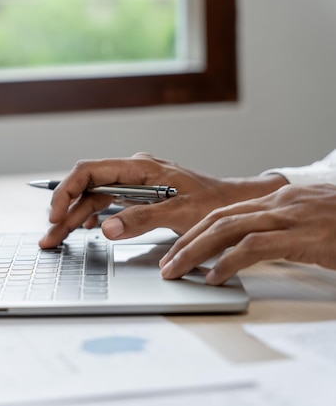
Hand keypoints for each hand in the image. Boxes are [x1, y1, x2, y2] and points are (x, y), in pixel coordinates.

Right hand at [39, 153, 286, 247]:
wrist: (236, 205)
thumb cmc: (214, 205)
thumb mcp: (180, 213)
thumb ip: (142, 218)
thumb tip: (107, 228)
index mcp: (139, 167)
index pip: (90, 171)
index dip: (67, 190)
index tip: (57, 214)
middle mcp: (132, 173)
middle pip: (87, 188)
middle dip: (65, 211)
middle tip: (49, 236)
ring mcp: (135, 185)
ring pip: (94, 198)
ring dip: (75, 218)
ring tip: (57, 238)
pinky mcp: (138, 198)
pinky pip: (107, 205)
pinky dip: (92, 218)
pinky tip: (83, 230)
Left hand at [160, 184, 335, 284]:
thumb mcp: (310, 224)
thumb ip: (281, 231)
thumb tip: (250, 249)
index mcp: (279, 199)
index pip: (226, 211)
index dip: (197, 230)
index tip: (178, 248)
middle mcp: (280, 202)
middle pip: (218, 218)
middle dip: (186, 241)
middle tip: (166, 262)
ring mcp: (290, 216)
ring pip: (227, 229)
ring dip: (195, 252)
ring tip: (176, 271)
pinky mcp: (302, 236)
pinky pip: (254, 248)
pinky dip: (227, 263)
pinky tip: (213, 278)